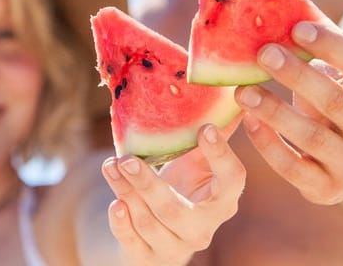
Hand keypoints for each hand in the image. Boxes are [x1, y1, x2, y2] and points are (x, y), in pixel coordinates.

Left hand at [101, 124, 245, 265]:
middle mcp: (203, 228)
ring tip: (111, 166)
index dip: (221, 156)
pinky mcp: (150, 258)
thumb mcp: (197, 162)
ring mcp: (177, 246)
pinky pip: (134, 243)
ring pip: (150, 223)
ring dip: (127, 193)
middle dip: (149, 185)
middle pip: (176, 210)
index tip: (205, 128)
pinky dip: (122, 224)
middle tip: (128, 158)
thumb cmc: (183, 187)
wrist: (160, 229)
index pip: (231, 180)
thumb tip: (230, 92)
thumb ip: (209, 135)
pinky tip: (114, 203)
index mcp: (223, 200)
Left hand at [235, 21, 342, 204]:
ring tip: (243, 91)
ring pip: (313, 137)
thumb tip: (273, 20)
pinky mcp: (328, 189)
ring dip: (275, 112)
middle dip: (297, 76)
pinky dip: (268, 144)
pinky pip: (293, 168)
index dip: (331, 44)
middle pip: (335, 101)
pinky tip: (248, 122)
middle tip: (263, 54)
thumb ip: (318, 59)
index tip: (296, 27)